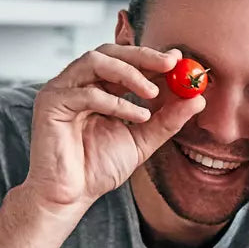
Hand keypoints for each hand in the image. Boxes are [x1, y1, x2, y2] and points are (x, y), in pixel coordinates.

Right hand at [20, 46, 206, 216]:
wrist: (72, 195)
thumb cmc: (98, 168)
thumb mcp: (143, 140)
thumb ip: (167, 120)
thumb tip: (197, 100)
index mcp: (97, 87)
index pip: (124, 60)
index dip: (151, 57)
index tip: (178, 59)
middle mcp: (77, 83)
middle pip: (110, 52)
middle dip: (143, 56)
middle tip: (171, 64)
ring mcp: (61, 90)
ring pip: (95, 61)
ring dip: (129, 74)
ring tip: (153, 93)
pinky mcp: (50, 104)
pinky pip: (86, 93)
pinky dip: (116, 102)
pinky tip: (138, 116)